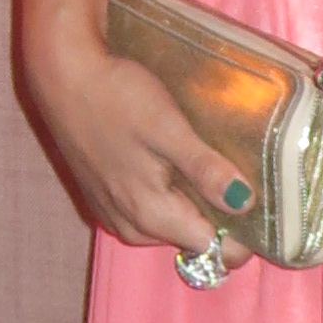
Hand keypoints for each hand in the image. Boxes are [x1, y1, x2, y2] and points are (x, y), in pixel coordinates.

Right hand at [23, 21, 253, 260]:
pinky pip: (146, 212)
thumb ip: (205, 170)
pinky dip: (164, 196)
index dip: (242, 232)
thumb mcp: (169, 129)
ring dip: (190, 205)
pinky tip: (169, 162)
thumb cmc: (116, 97)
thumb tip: (244, 203)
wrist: (62, 75)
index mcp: (152, 215)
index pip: (213, 247)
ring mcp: (112, 214)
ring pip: (169, 226)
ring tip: (203, 162)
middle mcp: (131, 226)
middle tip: (234, 171)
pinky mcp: (102, 199)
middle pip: (192, 239)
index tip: (259, 201)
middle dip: (218, 217)